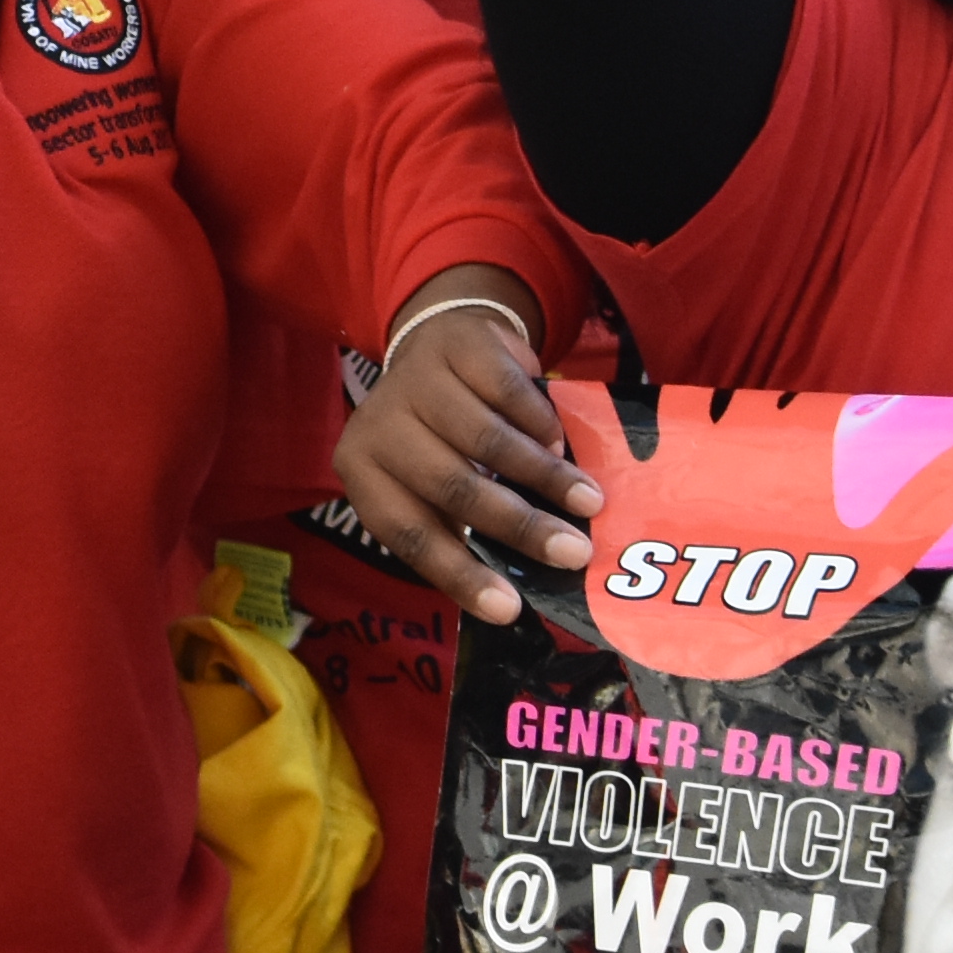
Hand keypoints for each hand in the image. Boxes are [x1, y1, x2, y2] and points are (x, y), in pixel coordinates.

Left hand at [333, 274, 599, 624]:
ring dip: (545, 477)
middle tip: (574, 553)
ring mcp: (417, 379)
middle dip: (520, 526)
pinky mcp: (459, 345)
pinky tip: (563, 445)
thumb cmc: (438, 436)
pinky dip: (542, 425)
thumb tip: (516, 597)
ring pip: (487, 440)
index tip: (510, 610)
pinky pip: (509, 393)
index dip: (459, 574)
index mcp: (363, 471)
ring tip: (588, 502)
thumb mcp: (428, 483)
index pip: (409, 533)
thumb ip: (458, 527)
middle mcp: (380, 423)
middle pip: (452, 486)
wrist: (441, 342)